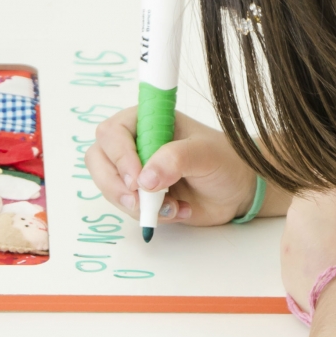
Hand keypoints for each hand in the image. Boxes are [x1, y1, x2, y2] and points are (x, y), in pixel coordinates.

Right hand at [84, 108, 262, 224]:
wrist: (237, 190)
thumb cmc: (225, 161)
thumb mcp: (205, 153)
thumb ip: (175, 159)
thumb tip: (145, 179)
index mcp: (148, 121)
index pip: (113, 132)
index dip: (119, 156)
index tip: (137, 180)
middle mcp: (134, 143)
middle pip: (98, 160)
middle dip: (116, 185)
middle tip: (141, 202)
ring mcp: (134, 170)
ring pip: (109, 188)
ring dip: (137, 205)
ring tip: (175, 205)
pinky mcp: (140, 195)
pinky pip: (127, 208)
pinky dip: (150, 216)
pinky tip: (179, 210)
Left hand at [281, 192, 335, 312]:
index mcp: (325, 189)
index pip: (329, 173)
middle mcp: (300, 207)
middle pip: (316, 201)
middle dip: (331, 210)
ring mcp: (288, 234)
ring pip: (306, 226)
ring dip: (321, 233)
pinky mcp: (283, 260)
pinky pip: (299, 251)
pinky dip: (312, 256)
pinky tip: (332, 267)